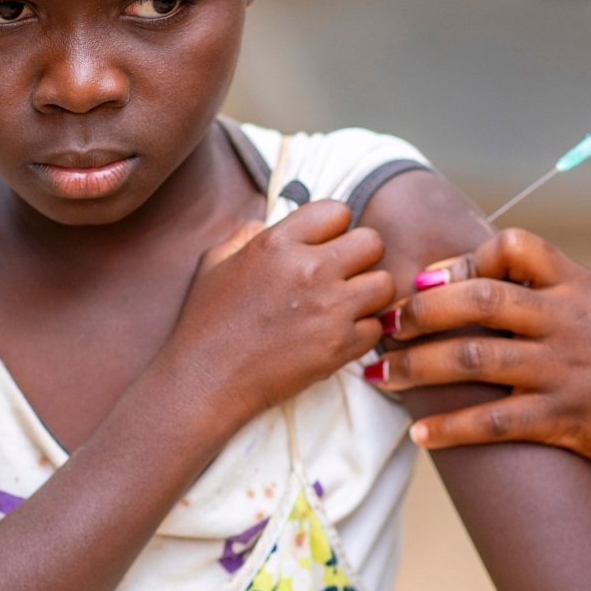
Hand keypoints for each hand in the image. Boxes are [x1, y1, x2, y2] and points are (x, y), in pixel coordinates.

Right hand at [163, 201, 393, 432]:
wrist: (206, 380)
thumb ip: (245, 233)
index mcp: (278, 243)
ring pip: (384, 284)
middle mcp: (309, 269)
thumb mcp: (214, 261)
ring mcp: (329, 309)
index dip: (335, 228)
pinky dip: (362, 331)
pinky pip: (376, 327)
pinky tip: (338, 334)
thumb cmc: (206, 322)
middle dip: (362, 256)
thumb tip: (266, 218)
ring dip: (369, 294)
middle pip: (372, 242)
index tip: (325, 245)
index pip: (338, 211)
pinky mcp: (339, 347)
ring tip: (346, 305)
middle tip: (345, 273)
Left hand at [374, 230, 590, 464]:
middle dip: (420, 311)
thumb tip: (494, 283)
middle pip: (476, 300)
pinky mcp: (567, 418)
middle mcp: (562, 320)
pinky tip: (420, 433)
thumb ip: (555, 289)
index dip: (464, 258)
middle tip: (384, 324)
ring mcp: (562, 369)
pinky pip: (496, 422)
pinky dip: (451, 427)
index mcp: (574, 283)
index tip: (428, 279)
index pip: (512, 246)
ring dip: (417, 368)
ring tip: (381, 378)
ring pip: (473, 360)